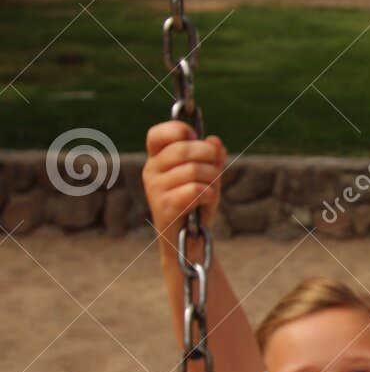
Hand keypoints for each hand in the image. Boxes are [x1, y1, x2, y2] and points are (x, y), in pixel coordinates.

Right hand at [143, 120, 225, 234]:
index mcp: (158, 159)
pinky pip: (194, 190)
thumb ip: (212, 157)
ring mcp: (155, 189)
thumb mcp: (209, 175)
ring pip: (192, 170)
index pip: (157, 134)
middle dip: (208, 156)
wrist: (190, 241)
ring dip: (212, 179)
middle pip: (182, 149)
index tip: (195, 138)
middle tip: (215, 169)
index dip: (178, 130)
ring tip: (211, 189)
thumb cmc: (198, 204)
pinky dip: (209, 194)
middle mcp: (151, 171)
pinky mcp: (164, 207)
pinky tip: (207, 200)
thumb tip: (214, 141)